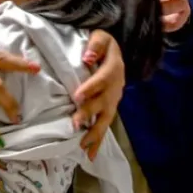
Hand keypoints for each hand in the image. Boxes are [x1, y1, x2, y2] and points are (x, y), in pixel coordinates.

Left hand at [72, 30, 124, 159]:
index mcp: (113, 68)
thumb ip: (96, 45)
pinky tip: (90, 155)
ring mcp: (114, 100)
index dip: (91, 87)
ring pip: (106, 118)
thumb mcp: (101, 36)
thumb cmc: (103, 44)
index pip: (102, 78)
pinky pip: (105, 125)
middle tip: (75, 123)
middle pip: (104, 102)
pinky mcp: (110, 109)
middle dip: (89, 113)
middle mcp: (116, 87)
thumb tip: (87, 58)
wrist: (115, 52)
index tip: (77, 96)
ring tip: (83, 146)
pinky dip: (99, 141)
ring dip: (95, 133)